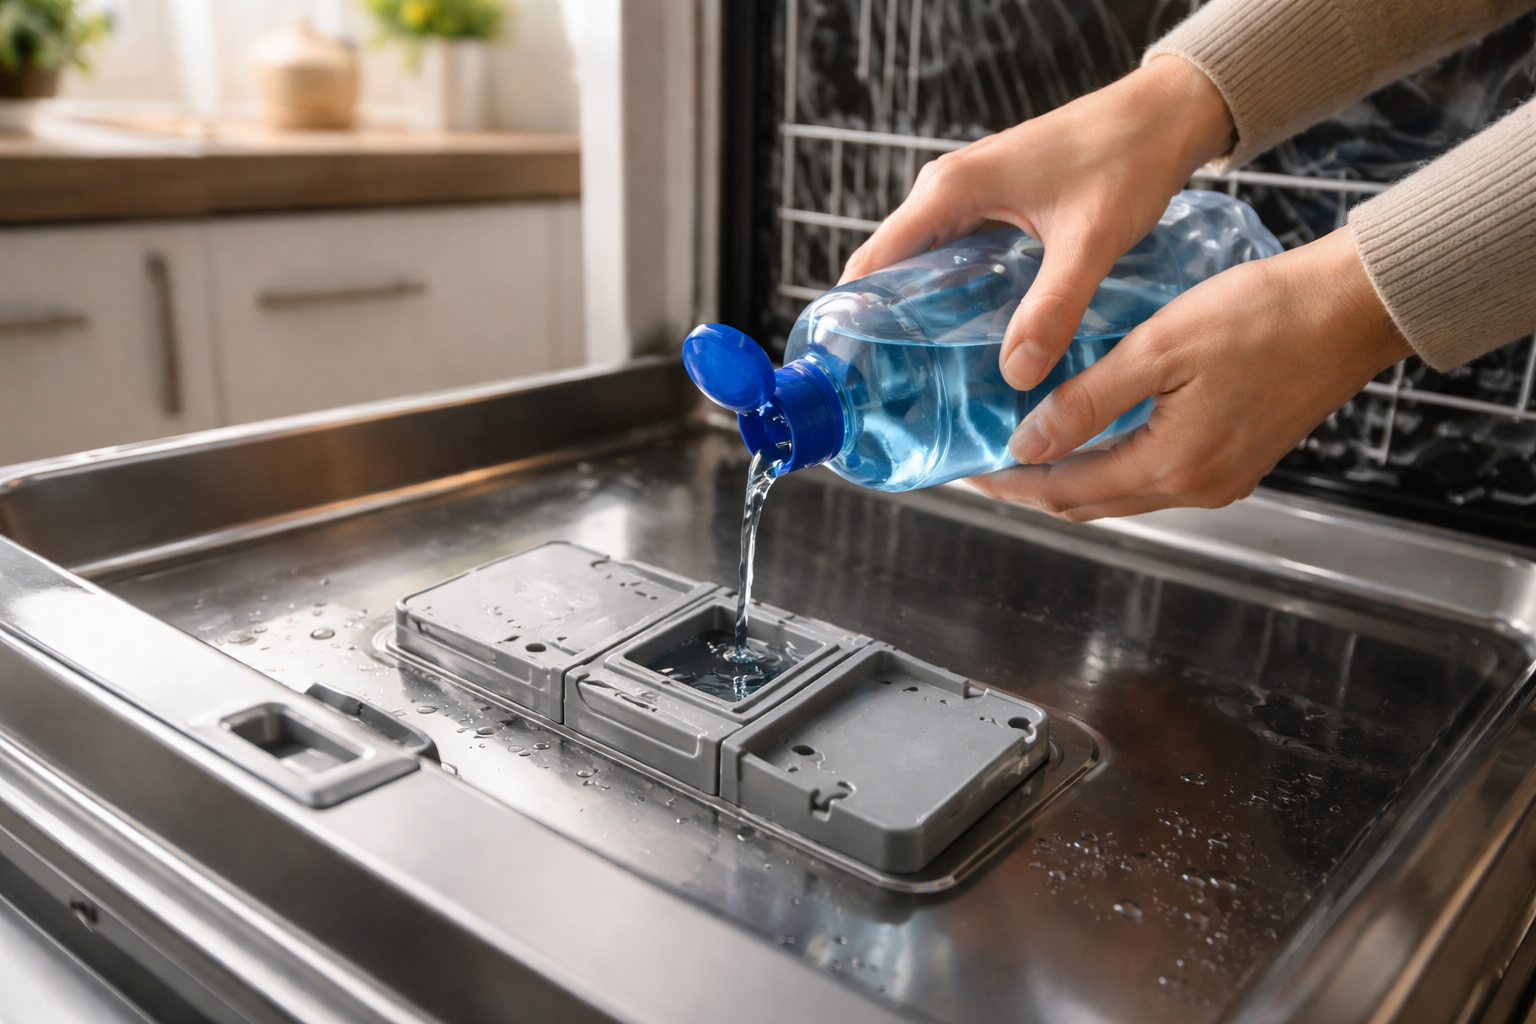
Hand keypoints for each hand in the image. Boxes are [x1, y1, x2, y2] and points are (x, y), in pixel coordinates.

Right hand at [839, 56, 1234, 389]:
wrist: (1165, 114)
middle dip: (885, 327)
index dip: (853, 318)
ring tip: (926, 376)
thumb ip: (1054, 306)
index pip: (871, 263)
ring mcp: (967, 197)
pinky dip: (951, 295)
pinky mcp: (991, 205)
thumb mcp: (1091, 240)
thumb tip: (1017, 371)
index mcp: (950, 190)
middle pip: (889, 269)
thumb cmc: (1129, 157)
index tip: (854, 372)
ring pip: (922, 265)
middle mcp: (946, 190)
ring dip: (919, 314)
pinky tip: (972, 337)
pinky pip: (952, 258)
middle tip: (896, 391)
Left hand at [966, 226, 1413, 519]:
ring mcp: (1221, 479)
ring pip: (1122, 492)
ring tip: (1025, 448)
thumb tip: (1028, 443)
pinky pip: (1155, 476)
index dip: (1011, 485)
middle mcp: (1198, 487)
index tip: (970, 472)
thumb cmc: (1265, 315)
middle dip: (1033, 487)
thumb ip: (1088, 401)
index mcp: (1174, 465)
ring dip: (1072, 476)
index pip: (1065, 493)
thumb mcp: (1159, 348)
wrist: (1351, 309)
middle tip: (986, 463)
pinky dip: (1112, 462)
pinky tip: (1090, 435)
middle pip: (1090, 503)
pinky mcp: (1236, 461)